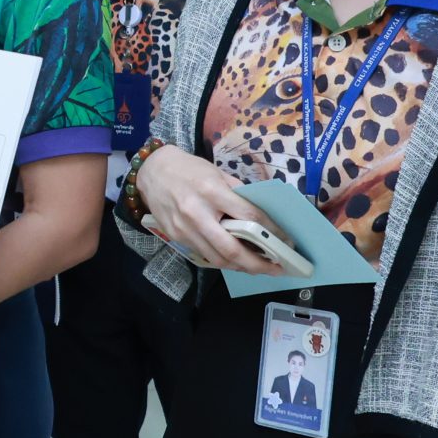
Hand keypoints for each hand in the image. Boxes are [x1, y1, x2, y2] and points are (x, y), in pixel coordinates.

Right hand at [134, 146, 280, 274]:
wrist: (152, 172)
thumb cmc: (188, 169)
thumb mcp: (217, 174)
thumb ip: (237, 194)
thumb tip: (260, 215)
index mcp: (211, 192)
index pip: (248, 216)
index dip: (270, 231)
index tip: (286, 241)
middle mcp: (197, 213)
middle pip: (232, 249)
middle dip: (258, 264)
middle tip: (277, 269)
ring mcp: (184, 229)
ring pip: (218, 259)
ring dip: (241, 267)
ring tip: (259, 267)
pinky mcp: (176, 237)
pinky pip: (205, 254)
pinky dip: (223, 260)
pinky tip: (235, 259)